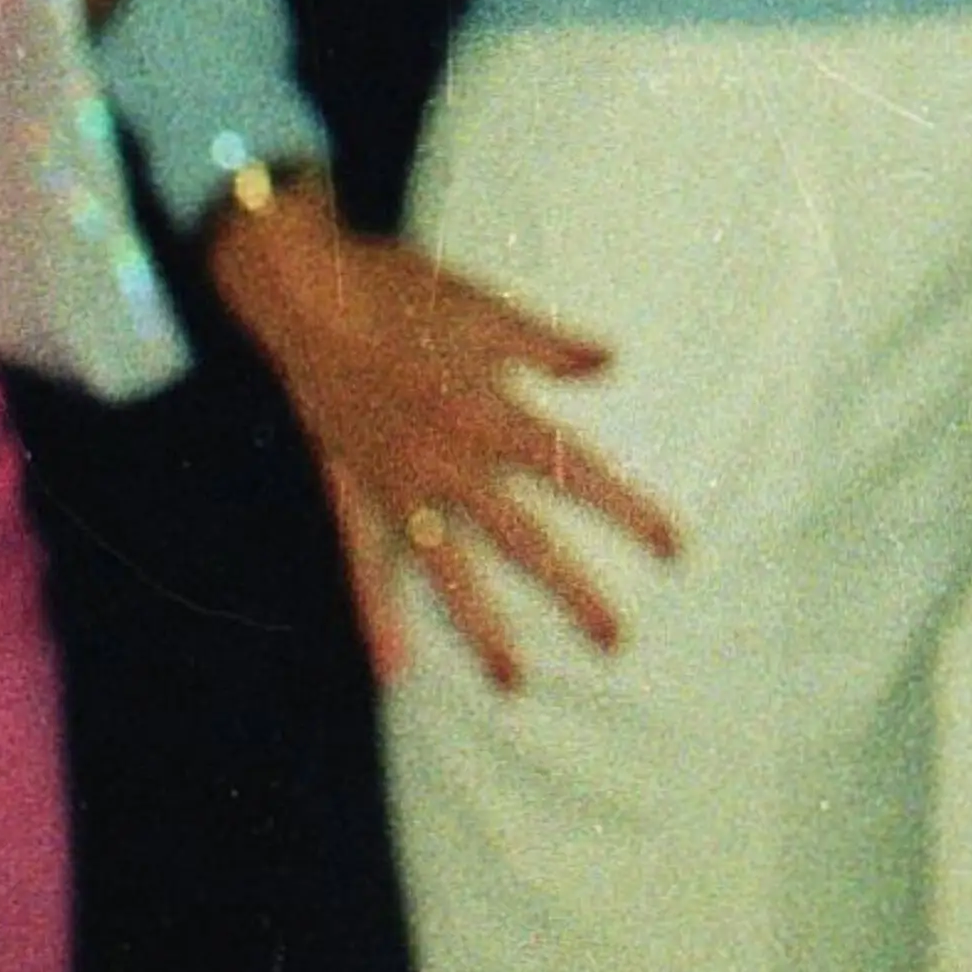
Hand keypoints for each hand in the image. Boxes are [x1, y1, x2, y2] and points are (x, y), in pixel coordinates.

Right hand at [207, 185, 681, 689]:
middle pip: (523, 541)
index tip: (673, 549)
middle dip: (570, 593)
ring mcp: (396, 483)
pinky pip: (365, 563)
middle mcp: (447, 462)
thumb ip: (548, 345)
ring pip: (447, 571)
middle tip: (614, 642)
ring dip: (480, 627)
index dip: (628, 511)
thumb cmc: (397, 290)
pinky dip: (377, 613)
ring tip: (512, 681)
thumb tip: (612, 362)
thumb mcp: (485, 307)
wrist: (298, 293)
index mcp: (490, 415)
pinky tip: (393, 666)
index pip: (576, 475)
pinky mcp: (351, 488)